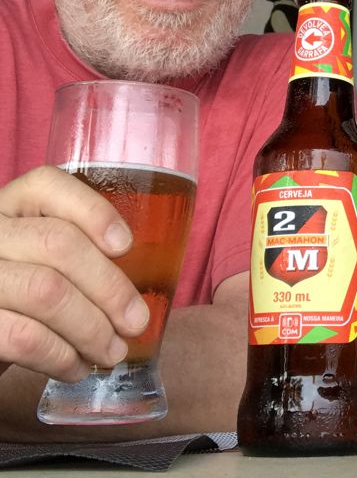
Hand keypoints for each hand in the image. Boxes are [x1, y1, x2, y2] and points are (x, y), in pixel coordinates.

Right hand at [0, 166, 149, 382]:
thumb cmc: (20, 299)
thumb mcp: (41, 262)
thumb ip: (78, 253)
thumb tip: (148, 279)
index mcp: (10, 207)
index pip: (46, 185)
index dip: (93, 212)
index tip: (126, 246)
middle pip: (58, 243)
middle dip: (109, 286)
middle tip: (137, 321)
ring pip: (45, 291)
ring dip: (92, 328)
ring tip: (113, 352)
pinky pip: (22, 336)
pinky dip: (60, 356)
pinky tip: (76, 367)